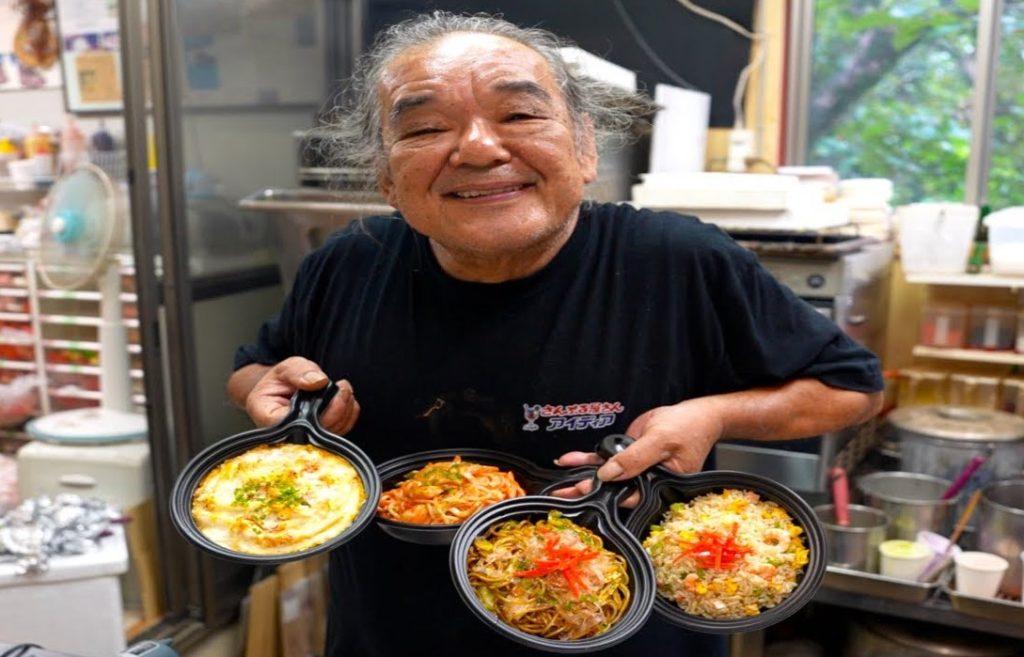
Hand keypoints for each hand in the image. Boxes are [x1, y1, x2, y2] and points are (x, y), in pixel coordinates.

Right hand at [245, 357, 360, 434]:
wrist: (282, 389)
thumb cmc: (280, 381)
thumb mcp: (285, 368)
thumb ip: (298, 371)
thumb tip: (318, 381)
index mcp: (268, 417)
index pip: (296, 424)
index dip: (318, 411)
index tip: (329, 390)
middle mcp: (286, 434)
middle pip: (317, 431)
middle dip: (337, 408)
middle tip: (344, 388)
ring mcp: (304, 438)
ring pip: (332, 432)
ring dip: (345, 411)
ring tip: (344, 390)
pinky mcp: (319, 437)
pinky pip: (340, 430)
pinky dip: (349, 415)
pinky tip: (346, 400)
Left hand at [552, 397, 723, 491]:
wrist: (696, 414)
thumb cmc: (689, 429)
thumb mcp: (661, 441)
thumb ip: (635, 458)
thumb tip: (609, 474)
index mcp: (659, 485)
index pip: (629, 496)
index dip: (605, 494)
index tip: (583, 490)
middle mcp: (645, 480)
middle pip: (613, 490)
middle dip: (586, 490)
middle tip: (561, 493)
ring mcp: (635, 468)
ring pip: (605, 475)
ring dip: (581, 473)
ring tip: (559, 479)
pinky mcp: (628, 454)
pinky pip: (605, 459)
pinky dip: (587, 459)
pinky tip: (569, 460)